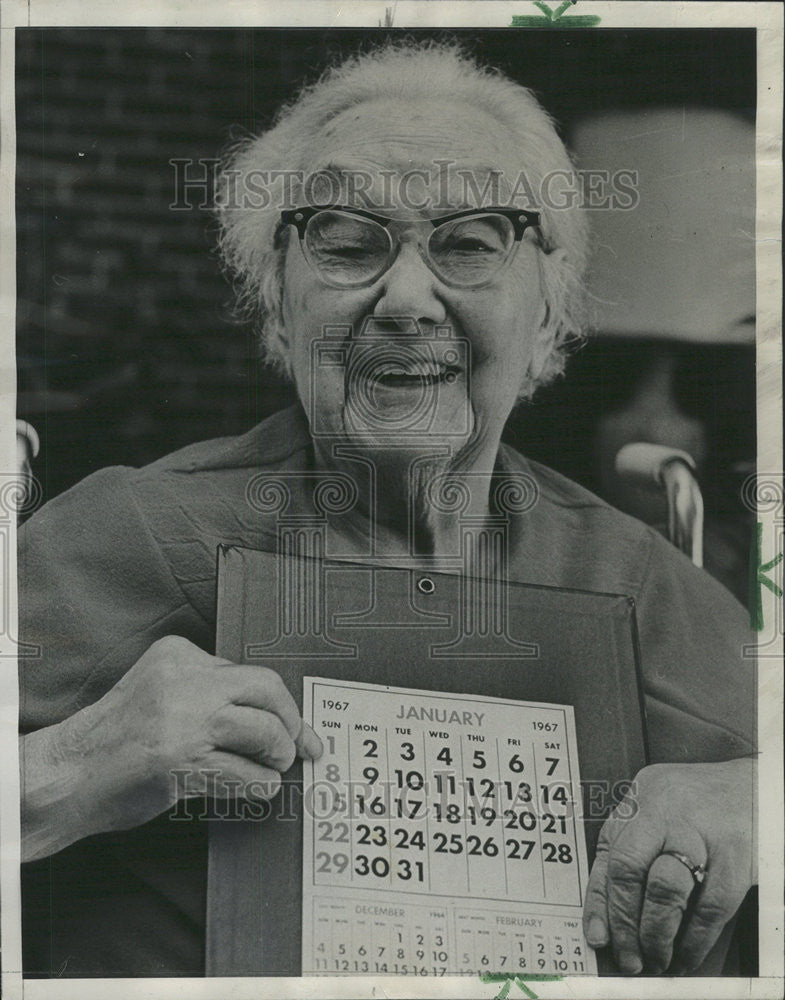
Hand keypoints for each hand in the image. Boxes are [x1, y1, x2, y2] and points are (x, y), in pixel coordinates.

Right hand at [22, 635, 321, 860]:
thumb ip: (207, 691)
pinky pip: (245, 773)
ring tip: (274, 767)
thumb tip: (268, 711)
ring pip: (263, 731)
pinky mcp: (182, 761)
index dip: (277, 701)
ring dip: (278, 755)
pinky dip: (260, 785)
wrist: (68, 773)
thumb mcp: (160, 689)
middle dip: (291, 721)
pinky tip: (256, 788)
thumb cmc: (117, 736)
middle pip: (266, 689)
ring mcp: (184, 721)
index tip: (293, 721)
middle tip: (299, 745)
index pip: (246, 672)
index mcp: (178, 654)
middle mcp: (184, 680)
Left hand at [582, 758, 755, 975]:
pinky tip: (686, 955)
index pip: (608, 853)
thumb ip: (632, 850)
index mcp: (641, 799)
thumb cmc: (701, 806)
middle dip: (624, 922)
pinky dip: (694, 941)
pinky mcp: (734, 856)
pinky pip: (708, 909)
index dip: (599, 902)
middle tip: (629, 957)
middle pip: (628, 868)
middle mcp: (664, 810)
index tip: (598, 937)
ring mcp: (700, 832)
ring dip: (656, 935)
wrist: (759, 789)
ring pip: (664, 890)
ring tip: (656, 959)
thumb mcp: (658, 810)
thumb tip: (608, 915)